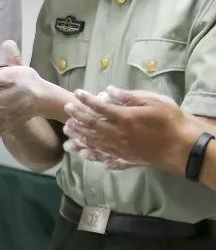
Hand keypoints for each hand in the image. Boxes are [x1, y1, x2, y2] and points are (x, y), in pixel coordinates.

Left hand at [63, 87, 195, 172]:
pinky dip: (90, 152)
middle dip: (77, 116)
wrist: (183, 148)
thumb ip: (130, 97)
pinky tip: (82, 151)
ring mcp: (120, 148)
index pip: (100, 107)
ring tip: (67, 128)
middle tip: (67, 109)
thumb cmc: (171, 121)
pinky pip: (102, 156)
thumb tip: (109, 91)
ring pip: (93, 141)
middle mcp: (118, 134)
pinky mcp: (124, 158)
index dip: (87, 99)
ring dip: (79, 134)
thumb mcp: (155, 102)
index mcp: (125, 118)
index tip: (77, 92)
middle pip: (92, 125)